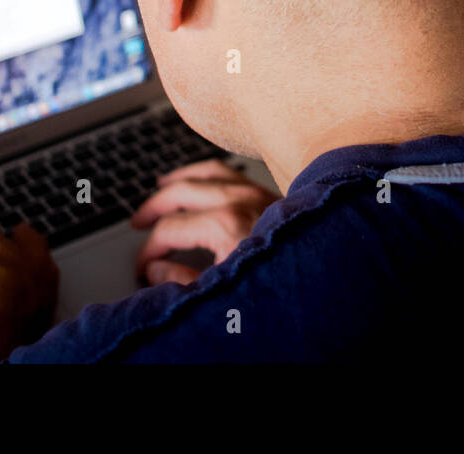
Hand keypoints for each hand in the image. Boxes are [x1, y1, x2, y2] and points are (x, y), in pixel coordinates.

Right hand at [130, 159, 279, 285]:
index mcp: (224, 225)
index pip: (169, 230)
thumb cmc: (278, 282)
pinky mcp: (268, 190)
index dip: (149, 249)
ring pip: (204, 172)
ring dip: (177, 179)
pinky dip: (206, 171)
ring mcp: (255, 191)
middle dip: (153, 209)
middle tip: (137, 223)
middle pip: (179, 193)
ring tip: (158, 189)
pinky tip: (198, 177)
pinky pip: (228, 170)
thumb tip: (156, 267)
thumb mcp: (222, 293)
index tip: (144, 266)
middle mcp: (238, 200)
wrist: (326, 270)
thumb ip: (182, 281)